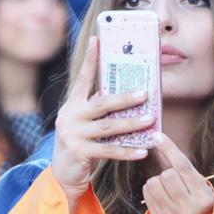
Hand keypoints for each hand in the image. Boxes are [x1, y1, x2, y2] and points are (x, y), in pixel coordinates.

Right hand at [52, 36, 152, 213]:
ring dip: (132, 124)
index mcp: (72, 106)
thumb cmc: (80, 146)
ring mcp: (73, 134)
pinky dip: (128, 151)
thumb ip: (98, 111)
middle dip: (125, 97)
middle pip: (101, 102)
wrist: (63, 175)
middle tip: (146, 93)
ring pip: (108, 127)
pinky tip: (143, 150)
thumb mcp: (85, 124)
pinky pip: (109, 150)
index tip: (97, 39)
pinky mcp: (78, 152)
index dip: (90, 59)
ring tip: (150, 120)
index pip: (82, 79)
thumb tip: (126, 96)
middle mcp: (70, 116)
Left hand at [142, 133, 213, 213]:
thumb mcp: (202, 188)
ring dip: (158, 180)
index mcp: (202, 196)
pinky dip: (151, 189)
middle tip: (175, 181)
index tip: (157, 136)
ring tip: (167, 189)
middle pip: (167, 174)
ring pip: (154, 182)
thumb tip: (162, 144)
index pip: (182, 166)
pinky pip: (147, 193)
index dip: (169, 148)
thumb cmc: (200, 206)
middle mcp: (188, 206)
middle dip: (168, 173)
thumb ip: (186, 171)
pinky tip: (160, 195)